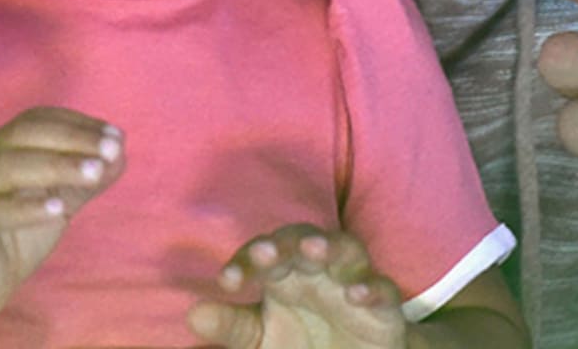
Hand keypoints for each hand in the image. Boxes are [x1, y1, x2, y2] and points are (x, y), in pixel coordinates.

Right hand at [0, 107, 124, 330]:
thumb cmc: (15, 239)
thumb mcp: (58, 203)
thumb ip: (84, 178)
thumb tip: (121, 152)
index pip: (36, 119)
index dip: (77, 124)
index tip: (116, 137)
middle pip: (22, 134)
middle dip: (71, 139)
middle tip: (111, 150)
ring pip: (7, 166)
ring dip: (56, 166)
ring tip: (95, 174)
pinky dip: (27, 207)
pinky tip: (59, 210)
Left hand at [187, 225, 405, 348]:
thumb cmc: (303, 342)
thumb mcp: (262, 341)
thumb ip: (233, 326)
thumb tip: (193, 315)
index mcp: (284, 270)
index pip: (261, 252)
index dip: (244, 262)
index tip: (227, 282)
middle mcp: (317, 268)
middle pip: (301, 239)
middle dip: (284, 242)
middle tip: (267, 251)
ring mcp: (352, 282)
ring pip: (345, 248)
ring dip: (329, 245)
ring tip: (313, 250)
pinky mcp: (384, 307)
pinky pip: (383, 288)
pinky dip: (371, 286)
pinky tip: (355, 294)